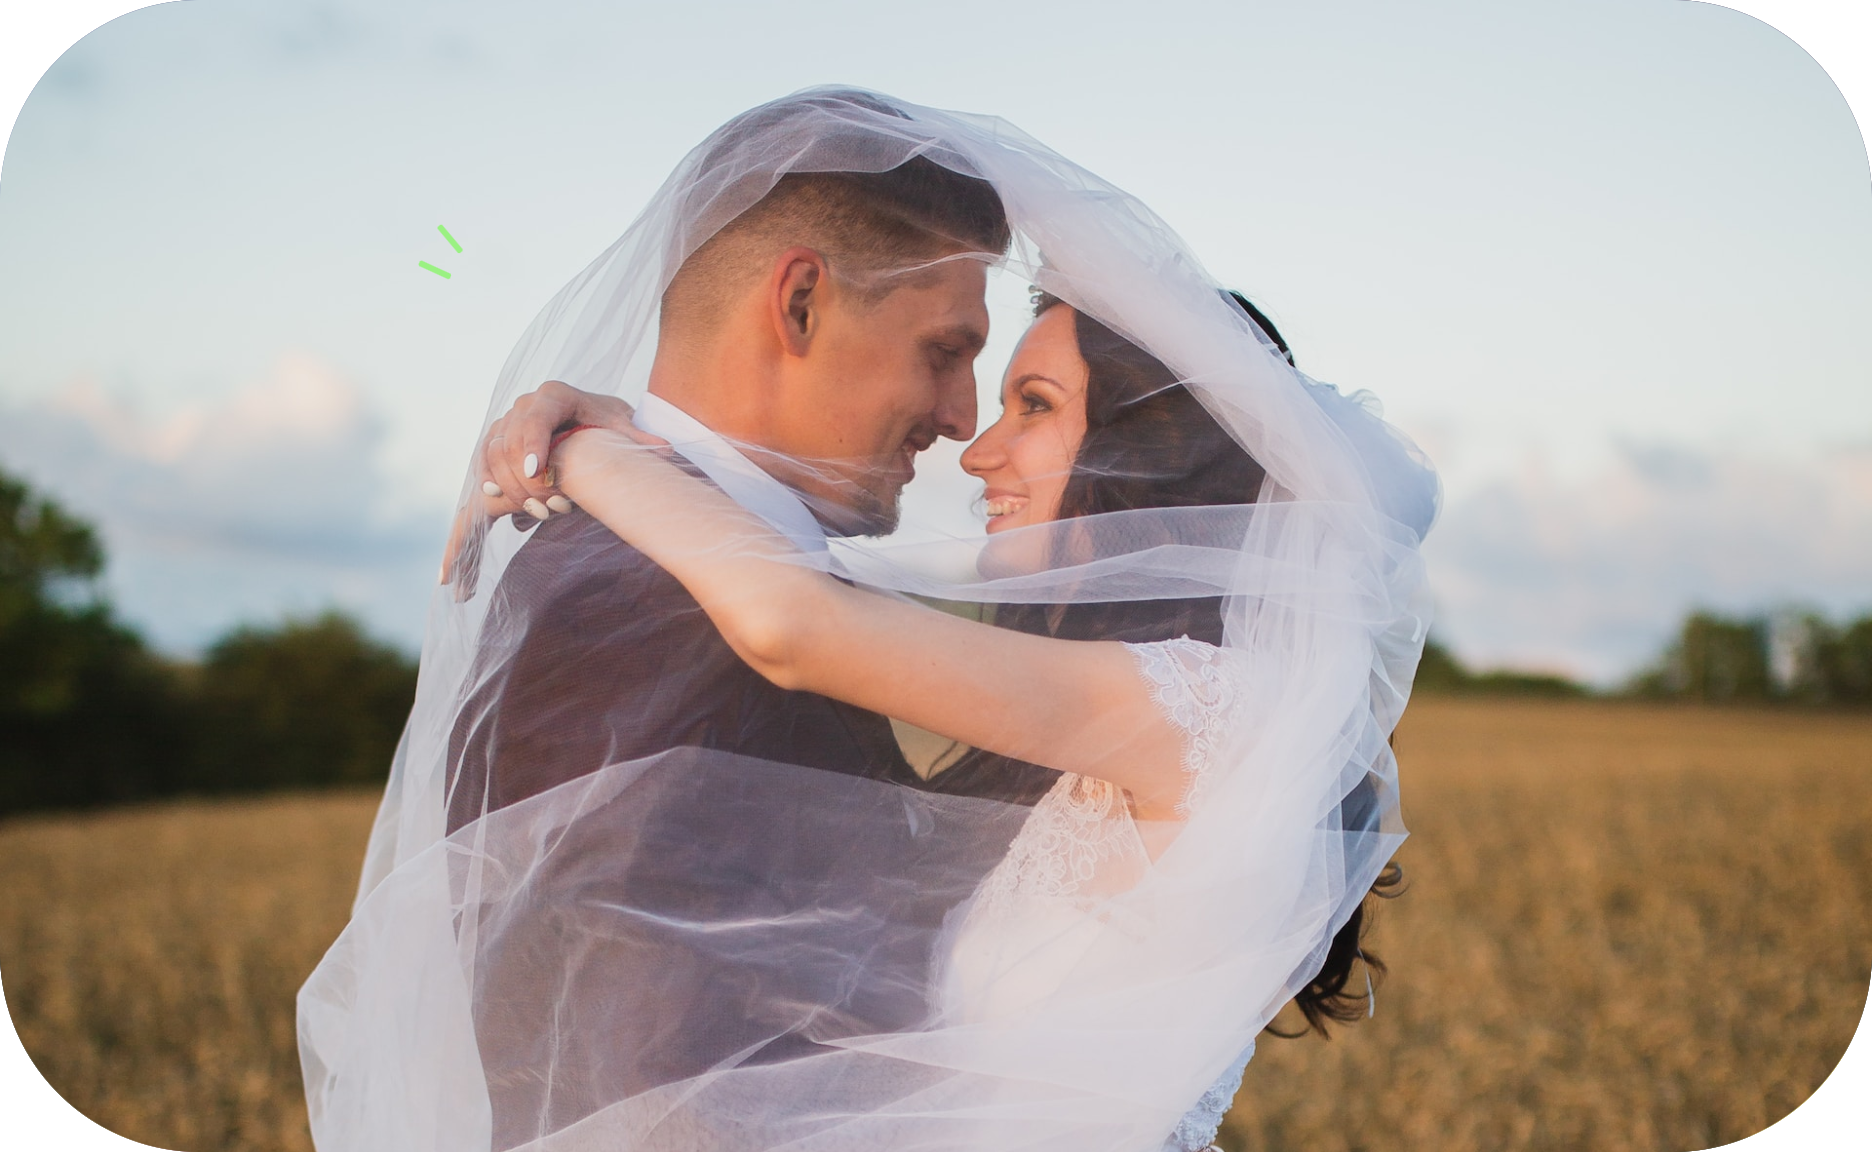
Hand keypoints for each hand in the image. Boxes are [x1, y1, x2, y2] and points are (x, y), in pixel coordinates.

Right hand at [440, 381, 662, 587]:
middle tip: (554, 510)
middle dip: (528, 482)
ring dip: (511, 493)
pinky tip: (476, 533)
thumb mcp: (622, 426)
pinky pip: (478, 481)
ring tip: (541, 515)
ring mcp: (503, 431)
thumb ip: (636, 437)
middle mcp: (520, 409)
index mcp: (552, 396)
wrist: (586, 417)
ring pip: (490, 462)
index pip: (535, 418)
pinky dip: (475, 507)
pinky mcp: (494, 456)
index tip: (537, 472)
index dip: (533, 445)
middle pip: (509, 447)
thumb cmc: (606, 422)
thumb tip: (665, 449)